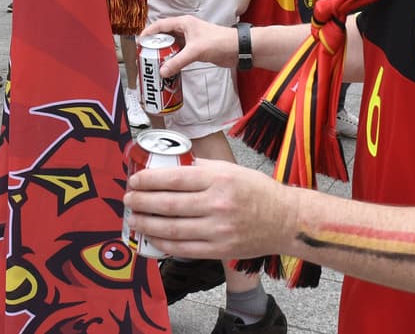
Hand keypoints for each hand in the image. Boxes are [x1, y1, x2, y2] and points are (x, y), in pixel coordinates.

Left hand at [124, 158, 295, 260]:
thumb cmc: (257, 191)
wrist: (285, 220)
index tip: (134, 181)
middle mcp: (217, 204)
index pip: (174, 179)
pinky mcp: (219, 250)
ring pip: (172, 229)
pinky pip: (184, 248)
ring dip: (147, 224)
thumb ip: (201, 168)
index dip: (149, 180)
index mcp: (219, 179)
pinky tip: (153, 237)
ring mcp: (218, 230)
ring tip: (134, 219)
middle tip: (128, 199)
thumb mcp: (231, 169)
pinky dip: (164, 243)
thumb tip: (171, 164)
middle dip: (141, 202)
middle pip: (168, 204)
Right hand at [142, 15, 237, 75]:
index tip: (140, 42)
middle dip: (155, 45)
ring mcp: (190, 39)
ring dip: (164, 53)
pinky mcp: (195, 49)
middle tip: (145, 55)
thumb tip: (163, 72)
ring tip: (154, 62)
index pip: (160, 25)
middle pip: (164, 36)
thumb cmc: (218, 42)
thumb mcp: (195, 51)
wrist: (237, 48)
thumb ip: (178, 61)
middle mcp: (185, 29)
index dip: (149, 32)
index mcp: (183, 23)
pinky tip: (169, 67)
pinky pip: (180, 53)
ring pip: (172, 45)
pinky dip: (173, 59)